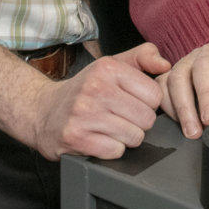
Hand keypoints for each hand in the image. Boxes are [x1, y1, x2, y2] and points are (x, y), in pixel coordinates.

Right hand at [25, 43, 168, 160]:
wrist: (43, 111)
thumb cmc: (85, 89)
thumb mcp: (112, 65)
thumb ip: (142, 57)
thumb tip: (165, 65)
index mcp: (107, 68)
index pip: (154, 94)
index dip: (147, 103)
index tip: (132, 102)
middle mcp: (95, 88)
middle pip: (147, 118)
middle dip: (138, 122)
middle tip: (121, 118)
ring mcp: (84, 114)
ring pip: (134, 136)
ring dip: (126, 137)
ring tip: (110, 128)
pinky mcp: (76, 138)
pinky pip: (116, 151)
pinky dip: (111, 149)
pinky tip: (99, 139)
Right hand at [159, 37, 208, 138]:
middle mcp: (207, 54)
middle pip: (204, 69)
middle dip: (207, 96)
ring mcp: (185, 63)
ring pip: (178, 79)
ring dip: (184, 107)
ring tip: (194, 133)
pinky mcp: (168, 75)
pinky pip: (163, 89)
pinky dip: (169, 108)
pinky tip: (180, 124)